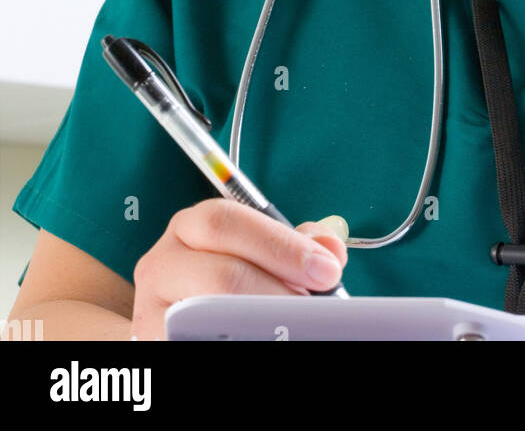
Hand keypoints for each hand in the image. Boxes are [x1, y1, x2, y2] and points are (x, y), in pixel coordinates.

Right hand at [130, 200, 348, 339]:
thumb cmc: (220, 284)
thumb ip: (290, 244)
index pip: (226, 222)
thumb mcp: (251, 252)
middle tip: (316, 304)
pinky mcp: (157, 343)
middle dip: (278, 288)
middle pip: (222, 273)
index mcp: (188, 228)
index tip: (326, 269)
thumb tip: (330, 248)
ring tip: (292, 325)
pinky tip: (265, 339)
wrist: (179, 324)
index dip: (281, 245)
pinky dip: (240, 339)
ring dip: (263, 321)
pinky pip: (201, 341)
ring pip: (212, 315)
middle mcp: (162, 264)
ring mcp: (154, 311)